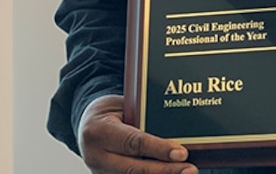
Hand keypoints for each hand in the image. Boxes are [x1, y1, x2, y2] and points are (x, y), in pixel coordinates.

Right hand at [78, 95, 198, 173]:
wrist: (85, 126)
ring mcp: (100, 173)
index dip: (158, 149)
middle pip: (135, 168)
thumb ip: (142, 120)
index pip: (133, 142)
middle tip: (190, 169)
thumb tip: (175, 132)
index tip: (181, 152)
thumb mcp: (121, 107)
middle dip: (165, 170)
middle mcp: (96, 156)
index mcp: (98, 132)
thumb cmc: (109, 113)